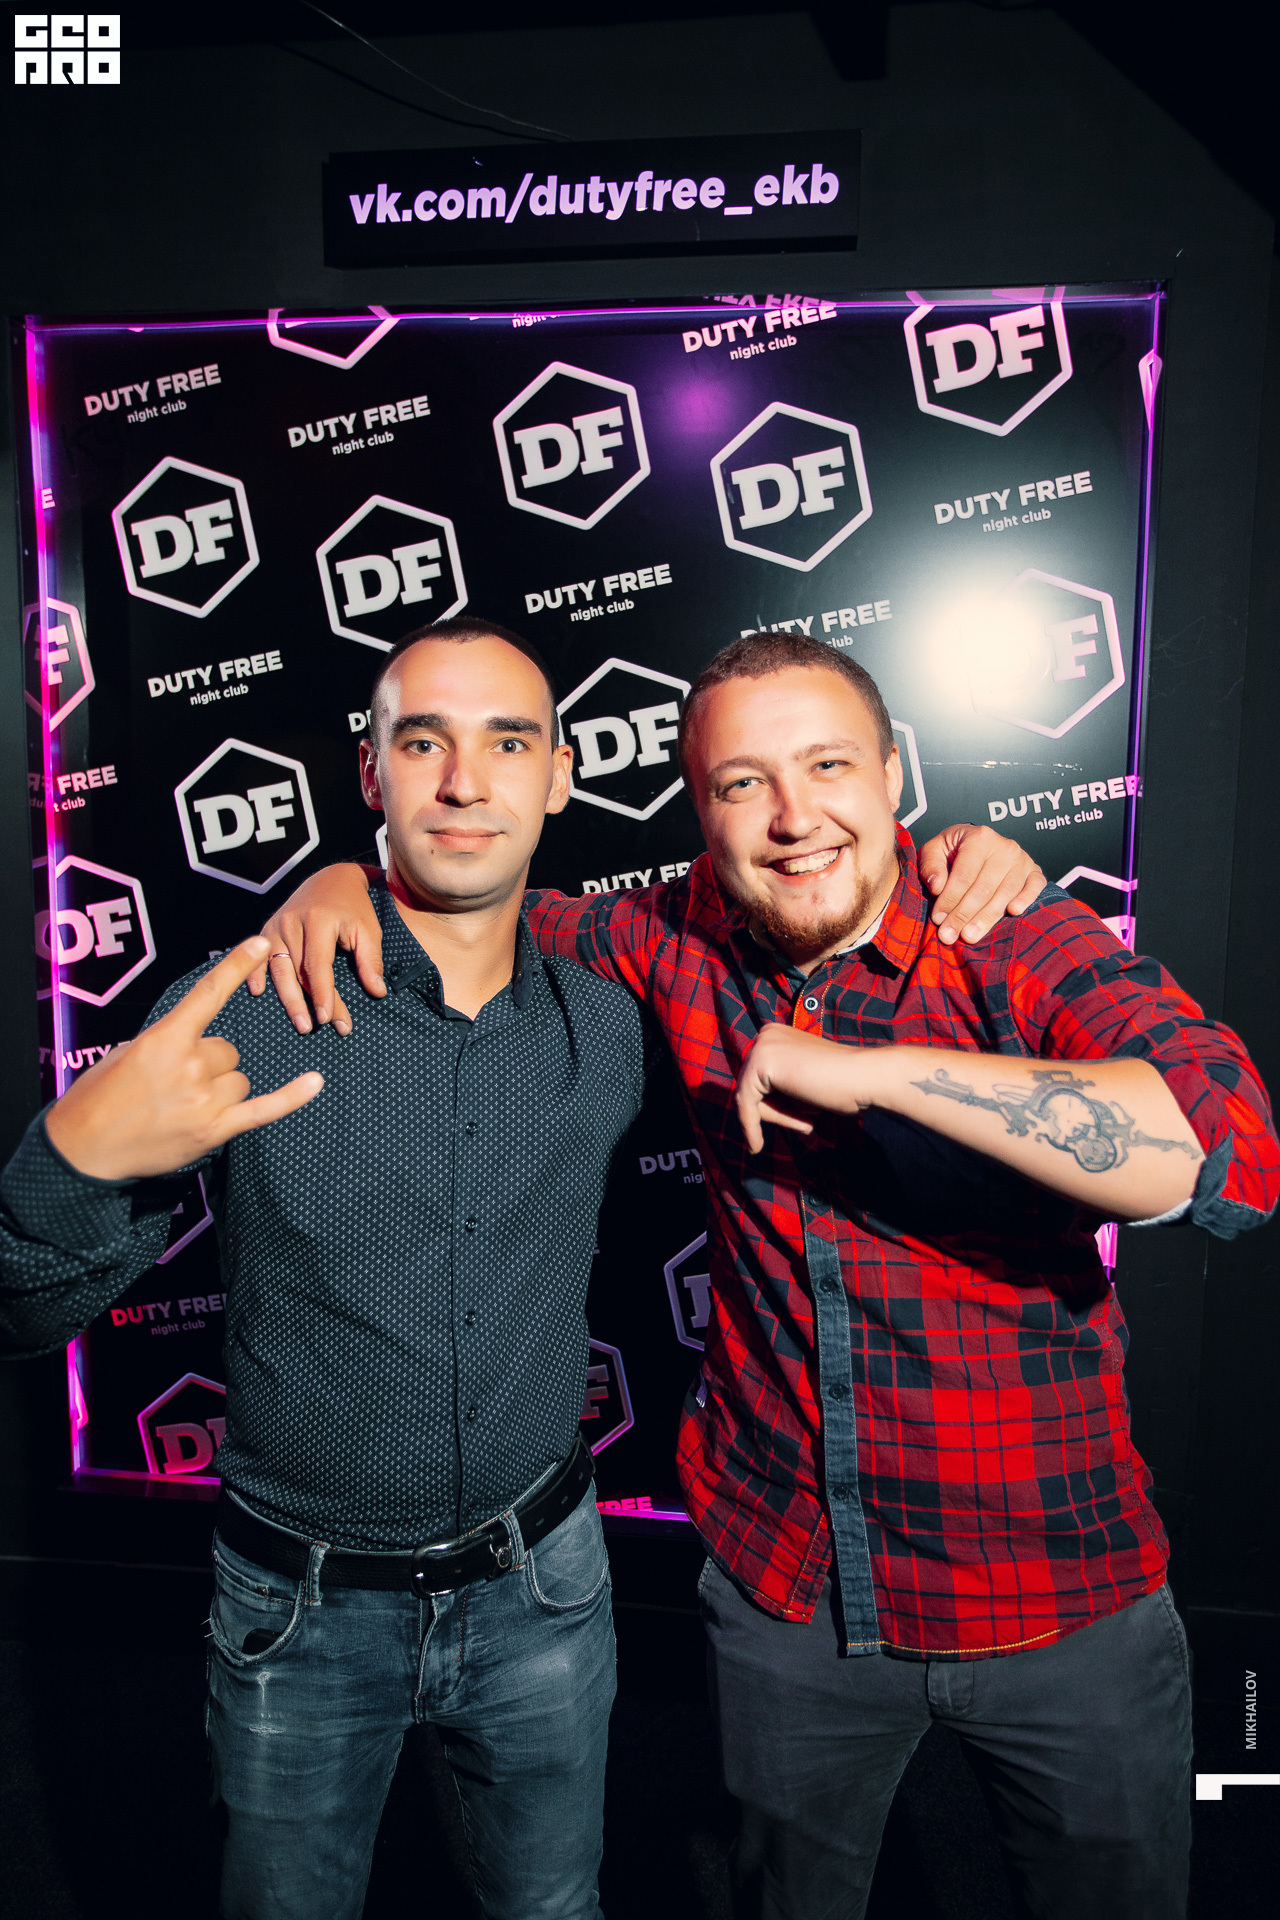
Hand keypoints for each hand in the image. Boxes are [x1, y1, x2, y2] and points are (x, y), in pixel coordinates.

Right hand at [45, 938, 323, 1181]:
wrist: (85, 1149)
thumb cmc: (100, 1098)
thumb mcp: (127, 1054)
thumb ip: (168, 1041)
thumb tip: (195, 1040)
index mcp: (164, 1040)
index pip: (208, 995)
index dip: (236, 966)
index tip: (260, 944)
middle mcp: (189, 1066)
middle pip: (228, 1050)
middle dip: (209, 1063)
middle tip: (175, 1083)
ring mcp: (204, 1099)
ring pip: (239, 1079)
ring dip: (220, 1088)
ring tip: (184, 1106)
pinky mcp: (215, 1130)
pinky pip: (264, 1108)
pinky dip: (292, 1097)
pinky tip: (315, 1082)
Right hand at [249, 864, 384, 1033]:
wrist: (332, 878)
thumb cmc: (354, 907)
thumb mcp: (368, 929)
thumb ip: (371, 960)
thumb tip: (377, 992)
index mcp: (318, 920)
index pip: (318, 964)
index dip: (323, 993)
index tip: (328, 1018)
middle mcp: (292, 922)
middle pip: (297, 971)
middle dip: (306, 1003)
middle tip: (313, 1028)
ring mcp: (276, 925)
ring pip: (278, 969)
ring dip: (287, 998)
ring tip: (299, 1023)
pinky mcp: (268, 928)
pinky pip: (259, 956)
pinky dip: (256, 974)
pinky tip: (258, 992)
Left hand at [736, 1024, 884, 1154]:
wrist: (867, 1078)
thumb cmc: (843, 1085)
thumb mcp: (803, 1083)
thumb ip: (781, 1087)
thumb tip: (751, 1108)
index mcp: (778, 1035)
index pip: (761, 1080)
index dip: (781, 1106)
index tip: (804, 1121)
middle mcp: (767, 1034)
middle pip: (753, 1087)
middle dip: (778, 1111)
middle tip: (808, 1124)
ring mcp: (762, 1045)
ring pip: (749, 1098)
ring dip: (778, 1117)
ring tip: (809, 1122)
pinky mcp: (760, 1062)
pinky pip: (745, 1105)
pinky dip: (751, 1127)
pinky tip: (757, 1146)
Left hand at [917, 825, 1044, 945]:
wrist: (979, 843)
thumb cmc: (954, 849)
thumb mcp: (934, 850)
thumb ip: (931, 865)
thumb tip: (937, 887)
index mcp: (979, 838)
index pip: (964, 875)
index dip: (950, 900)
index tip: (938, 919)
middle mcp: (1004, 847)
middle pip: (983, 888)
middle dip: (964, 915)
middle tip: (949, 935)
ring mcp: (1022, 860)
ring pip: (1005, 894)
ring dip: (986, 918)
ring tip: (969, 936)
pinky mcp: (1034, 871)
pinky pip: (1035, 887)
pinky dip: (1026, 899)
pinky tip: (1013, 912)